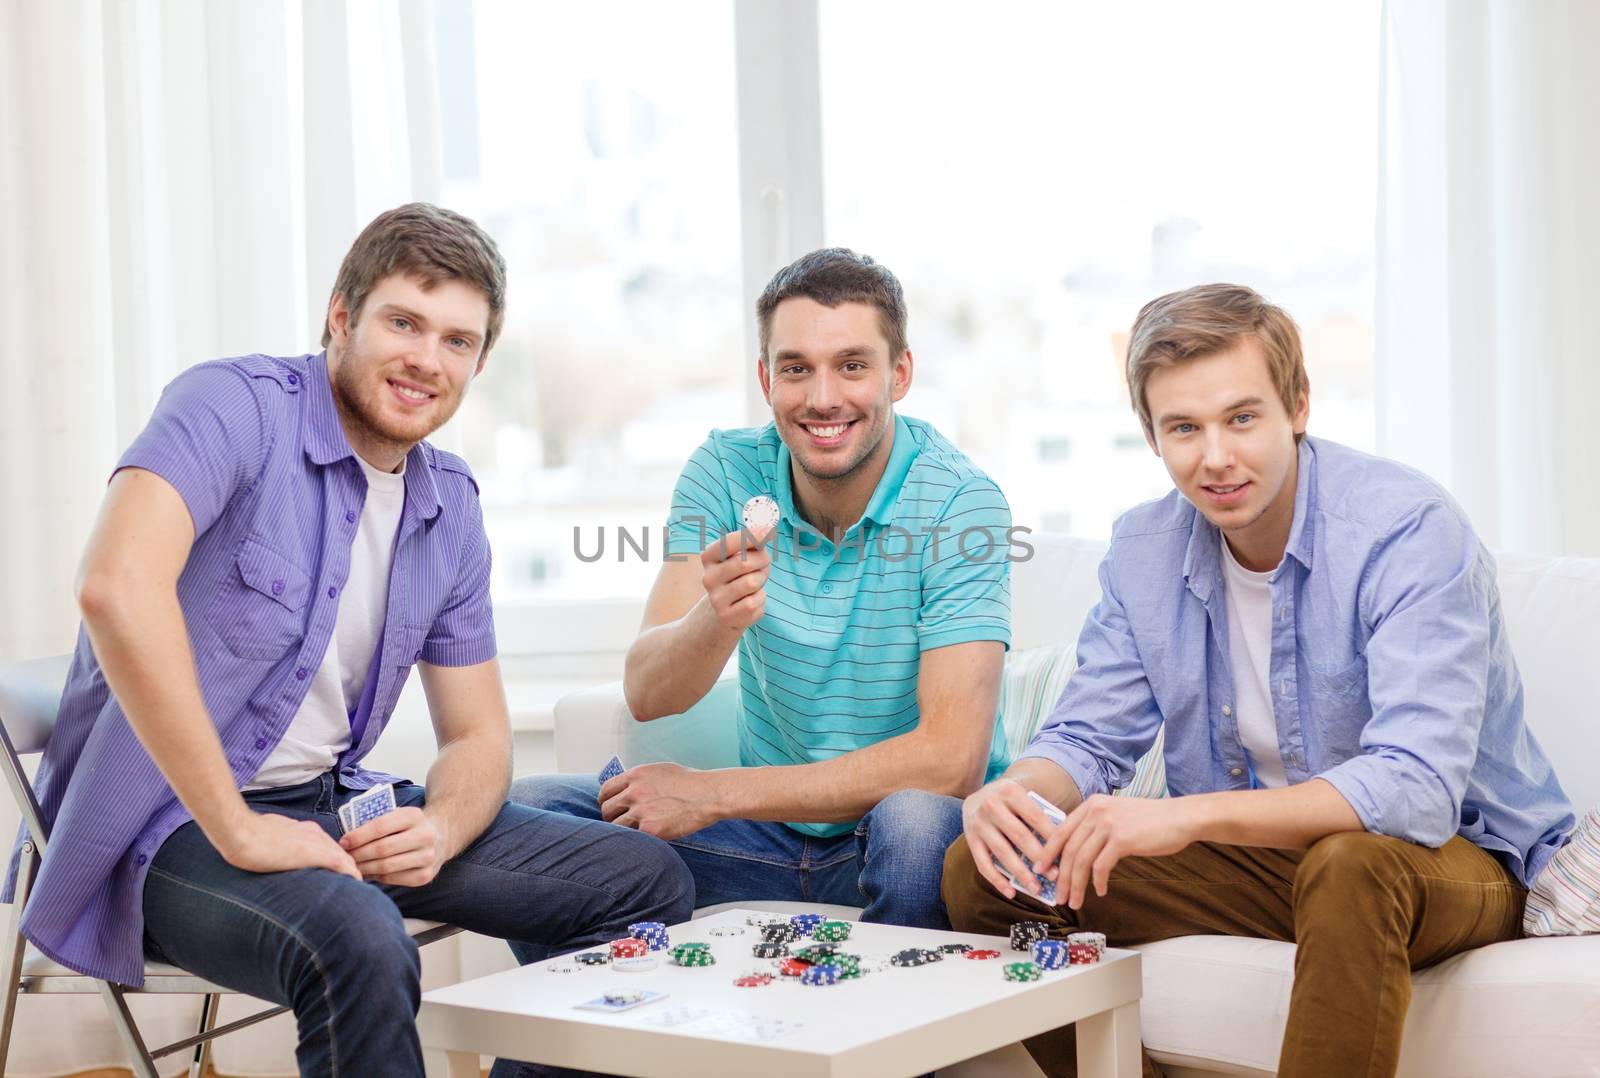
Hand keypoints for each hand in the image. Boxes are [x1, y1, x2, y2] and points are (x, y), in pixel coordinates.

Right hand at [216, 810, 359, 879]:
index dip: (334, 861)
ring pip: (345, 858)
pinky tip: (356, 885)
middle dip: (346, 868)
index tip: (337, 875)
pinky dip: (351, 875)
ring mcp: (317, 842)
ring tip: (356, 890)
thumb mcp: (268, 835)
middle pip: (340, 852)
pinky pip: (343, 865)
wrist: (241, 832)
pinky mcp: (317, 853)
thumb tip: (274, 852)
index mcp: (304, 830)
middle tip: (352, 886)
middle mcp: (315, 833)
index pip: (327, 847)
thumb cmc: (246, 834)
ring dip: (351, 873)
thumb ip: (278, 843)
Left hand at [338, 806, 449, 886]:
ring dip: (365, 868)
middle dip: (359, 854)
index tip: (343, 842)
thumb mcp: (397, 816)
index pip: (380, 826)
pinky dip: (376, 877)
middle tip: (345, 857)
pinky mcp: (426, 876)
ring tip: (353, 866)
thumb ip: (376, 823)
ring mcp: (427, 857)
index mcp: (414, 815)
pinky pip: (393, 879)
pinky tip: (368, 872)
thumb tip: (347, 841)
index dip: (358, 836)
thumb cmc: (408, 826)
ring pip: (386, 866)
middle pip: (382, 849)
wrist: (440, 837)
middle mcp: (425, 835)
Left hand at [600, 762, 718, 840]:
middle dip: (612, 817)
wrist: (709, 795)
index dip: (607, 800)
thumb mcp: (660, 771)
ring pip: (615, 827)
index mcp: (636, 775)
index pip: (606, 790)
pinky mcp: (650, 829)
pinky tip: (645, 840)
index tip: (612, 807)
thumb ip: (640, 780)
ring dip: (622, 831)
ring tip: (633, 834)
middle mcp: (634, 792)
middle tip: (622, 823)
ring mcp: (641, 811)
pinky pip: (633, 838)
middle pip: (607, 809)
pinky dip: (637, 840)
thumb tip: (626, 789)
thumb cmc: (691, 782)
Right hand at [700, 528, 771, 631]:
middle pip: (744, 562)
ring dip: (761, 581)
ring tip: (755, 584)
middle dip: (762, 561)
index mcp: (709, 558)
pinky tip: (752, 600)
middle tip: (763, 565)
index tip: (769, 530)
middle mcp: (708, 578)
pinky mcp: (727, 616)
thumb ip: (752, 542)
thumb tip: (767, 529)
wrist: (725, 612)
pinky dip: (761, 599)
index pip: (728, 543)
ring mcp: (716, 599)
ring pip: (752, 583)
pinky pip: (755, 602)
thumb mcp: (742, 556)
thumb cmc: (739, 576)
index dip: (750, 536)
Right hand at [960, 778, 1066, 900]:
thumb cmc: (1010, 802)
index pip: (1035, 816)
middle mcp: (991, 805)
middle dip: (1039, 858)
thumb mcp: (1022, 797)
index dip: (1051, 837)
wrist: (977, 794)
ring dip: (1021, 873)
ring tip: (1036, 889)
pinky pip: (983, 864)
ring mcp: (978, 823)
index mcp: (1009, 791)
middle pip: (1019, 835)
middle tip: (1055, 876)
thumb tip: (1060, 847)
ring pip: (1002, 852)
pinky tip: (1011, 892)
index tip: (1065, 855)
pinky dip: (997, 880)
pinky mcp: (970, 840)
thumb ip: (1038, 815)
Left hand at [1042, 794, 1197, 909]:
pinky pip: (1101, 867)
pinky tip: (1101, 891)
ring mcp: (1108, 824)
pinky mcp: (1122, 839)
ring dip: (1075, 885)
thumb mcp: (1117, 815)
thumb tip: (1077, 853)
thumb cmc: (1152, 821)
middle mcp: (1096, 811)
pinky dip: (1097, 882)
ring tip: (1074, 901)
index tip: (1040, 870)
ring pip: (1081, 860)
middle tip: (1057, 895)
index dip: (1048, 853)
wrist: (1181, 817)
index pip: (1061, 831)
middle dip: (1060, 876)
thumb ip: (1097, 826)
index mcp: (1092, 804)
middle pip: (1068, 849)